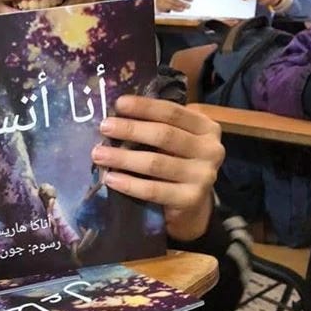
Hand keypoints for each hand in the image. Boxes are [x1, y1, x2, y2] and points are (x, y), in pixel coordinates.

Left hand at [92, 96, 222, 240]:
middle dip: (130, 129)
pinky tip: (111, 179)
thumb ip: (156, 125)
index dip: (144, 107)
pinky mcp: (191, 199)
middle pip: (164, 135)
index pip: (173, 112)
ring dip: (123, 158)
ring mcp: (203, 176)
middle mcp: (211, 150)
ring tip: (98, 154)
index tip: (119, 104)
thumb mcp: (174, 141)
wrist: (192, 206)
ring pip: (156, 163)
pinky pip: (153, 190)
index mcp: (207, 128)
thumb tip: (117, 113)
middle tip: (104, 127)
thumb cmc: (177, 163)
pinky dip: (129, 184)